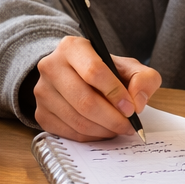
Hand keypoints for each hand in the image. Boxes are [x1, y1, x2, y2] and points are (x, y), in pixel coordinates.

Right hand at [34, 35, 160, 140]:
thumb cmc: (104, 71)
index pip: (94, 71)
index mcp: (72, 47)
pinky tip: (102, 130)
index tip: (131, 108)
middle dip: (112, 118)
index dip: (115, 94)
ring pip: (77, 120)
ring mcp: (42, 91)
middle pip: (84, 100)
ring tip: (118, 128)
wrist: (75, 76)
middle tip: (128, 125)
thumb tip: (137, 102)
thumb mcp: (128, 67)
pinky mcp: (41, 113)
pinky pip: (69, 132)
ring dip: (104, 130)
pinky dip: (91, 136)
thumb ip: (144, 79)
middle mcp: (51, 66)